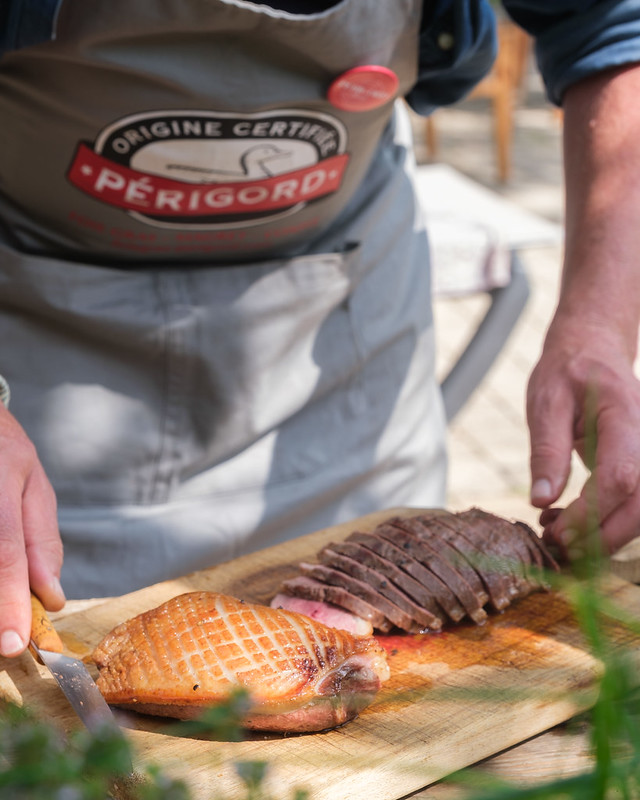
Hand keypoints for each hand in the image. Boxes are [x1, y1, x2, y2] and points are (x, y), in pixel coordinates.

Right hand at [0, 404, 64, 656]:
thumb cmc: (1, 449)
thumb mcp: (31, 482)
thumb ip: (41, 537)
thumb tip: (51, 595)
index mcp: (2, 479)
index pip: (6, 550)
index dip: (8, 601)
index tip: (15, 642)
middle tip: (6, 643)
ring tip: (4, 619)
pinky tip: (1, 591)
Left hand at [527, 319, 639, 558]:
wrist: (594, 352)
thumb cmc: (567, 372)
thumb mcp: (546, 402)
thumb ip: (546, 450)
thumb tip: (541, 500)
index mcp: (626, 415)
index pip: (620, 476)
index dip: (591, 512)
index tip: (555, 529)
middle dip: (599, 537)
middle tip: (554, 544)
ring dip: (602, 536)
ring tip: (555, 533)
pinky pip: (634, 506)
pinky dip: (605, 525)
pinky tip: (568, 521)